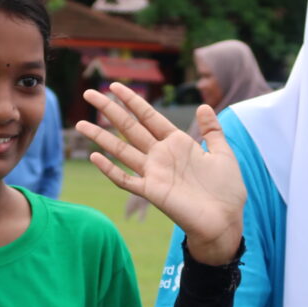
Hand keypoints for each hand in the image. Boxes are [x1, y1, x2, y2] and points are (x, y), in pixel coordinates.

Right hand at [76, 82, 245, 264]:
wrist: (226, 220)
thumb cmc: (226, 190)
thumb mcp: (222, 153)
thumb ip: (212, 130)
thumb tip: (203, 106)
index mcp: (177, 143)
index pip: (148, 116)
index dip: (131, 100)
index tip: (114, 85)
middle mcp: (161, 155)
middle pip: (130, 127)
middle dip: (109, 110)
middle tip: (89, 94)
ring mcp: (154, 173)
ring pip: (121, 150)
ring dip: (101, 137)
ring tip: (81, 124)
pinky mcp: (152, 192)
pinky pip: (126, 180)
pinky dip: (110, 169)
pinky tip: (95, 157)